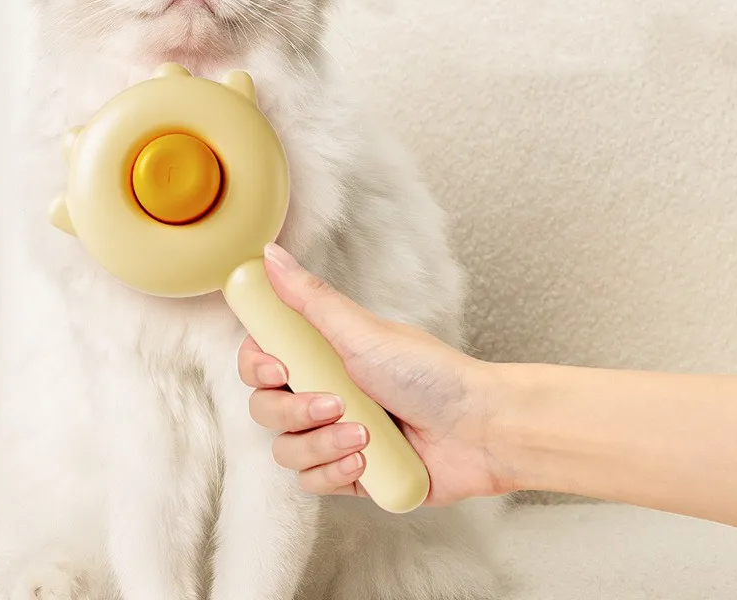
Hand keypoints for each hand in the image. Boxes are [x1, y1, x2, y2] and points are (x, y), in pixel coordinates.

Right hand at [237, 244, 507, 505]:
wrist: (478, 430)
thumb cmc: (429, 373)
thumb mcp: (362, 331)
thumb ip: (309, 298)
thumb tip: (270, 254)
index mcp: (323, 353)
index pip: (261, 359)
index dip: (258, 368)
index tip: (281, 370)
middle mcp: (323, 391)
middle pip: (265, 407)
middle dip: (295, 411)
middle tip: (336, 403)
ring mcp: (334, 434)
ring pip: (286, 449)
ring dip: (321, 444)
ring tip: (363, 436)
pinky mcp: (348, 472)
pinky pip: (311, 481)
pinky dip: (335, 472)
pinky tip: (367, 460)